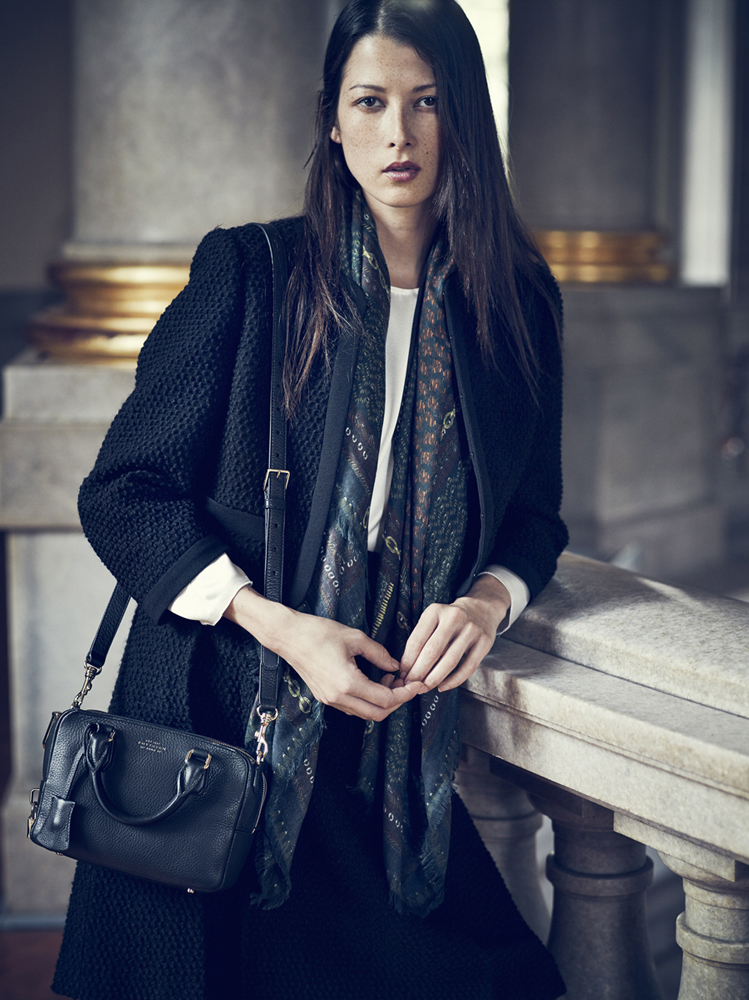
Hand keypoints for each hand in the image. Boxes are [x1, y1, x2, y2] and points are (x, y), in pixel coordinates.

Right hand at [224, 587, 421, 720]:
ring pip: (365, 713)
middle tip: (406, 683)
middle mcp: (339, 698)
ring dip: (382, 701)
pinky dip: (368, 700)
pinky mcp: (325, 697)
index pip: (386, 699)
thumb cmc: (319, 633)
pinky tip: (373, 681)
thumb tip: (395, 666)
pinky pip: (353, 707)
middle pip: (378, 713)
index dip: (405, 693)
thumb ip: (379, 654)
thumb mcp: (355, 638)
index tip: (416, 684)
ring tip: (389, 679)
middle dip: (397, 701)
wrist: (288, 636)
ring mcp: (330, 700)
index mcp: (348, 683)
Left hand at [398, 575, 510, 692]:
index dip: (408, 661)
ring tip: (424, 688)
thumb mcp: (434, 619)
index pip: (417, 640)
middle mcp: (454, 618)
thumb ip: (422, 639)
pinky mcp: (484, 642)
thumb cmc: (450, 619)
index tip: (403, 674)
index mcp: (435, 611)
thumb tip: (408, 668)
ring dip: (434, 679)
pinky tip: (443, 686)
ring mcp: (471, 630)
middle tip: (411, 685)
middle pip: (432, 652)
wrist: (481, 608)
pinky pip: (468, 667)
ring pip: (450, 661)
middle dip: (419, 673)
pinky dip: (454, 681)